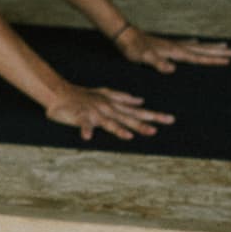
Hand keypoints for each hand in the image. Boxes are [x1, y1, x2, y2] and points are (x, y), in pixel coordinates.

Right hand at [46, 83, 174, 140]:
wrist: (61, 94)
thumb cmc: (84, 96)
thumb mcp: (106, 95)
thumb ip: (124, 98)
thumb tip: (140, 100)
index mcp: (115, 106)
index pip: (138, 111)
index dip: (154, 115)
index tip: (170, 120)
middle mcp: (108, 108)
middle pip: (128, 118)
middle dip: (142, 124)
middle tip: (156, 130)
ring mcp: (95, 112)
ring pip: (108, 122)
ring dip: (118, 128)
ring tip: (128, 136)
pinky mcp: (81, 116)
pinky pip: (83, 124)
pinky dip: (85, 130)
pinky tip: (87, 137)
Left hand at [114, 28, 230, 73]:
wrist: (123, 34)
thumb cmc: (132, 49)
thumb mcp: (144, 58)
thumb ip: (157, 63)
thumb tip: (171, 69)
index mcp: (175, 52)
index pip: (199, 57)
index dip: (214, 60)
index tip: (229, 60)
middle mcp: (177, 46)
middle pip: (204, 50)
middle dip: (220, 52)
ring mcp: (173, 45)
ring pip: (198, 46)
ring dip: (211, 47)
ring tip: (225, 46)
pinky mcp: (167, 45)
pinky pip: (187, 45)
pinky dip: (195, 45)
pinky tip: (197, 42)